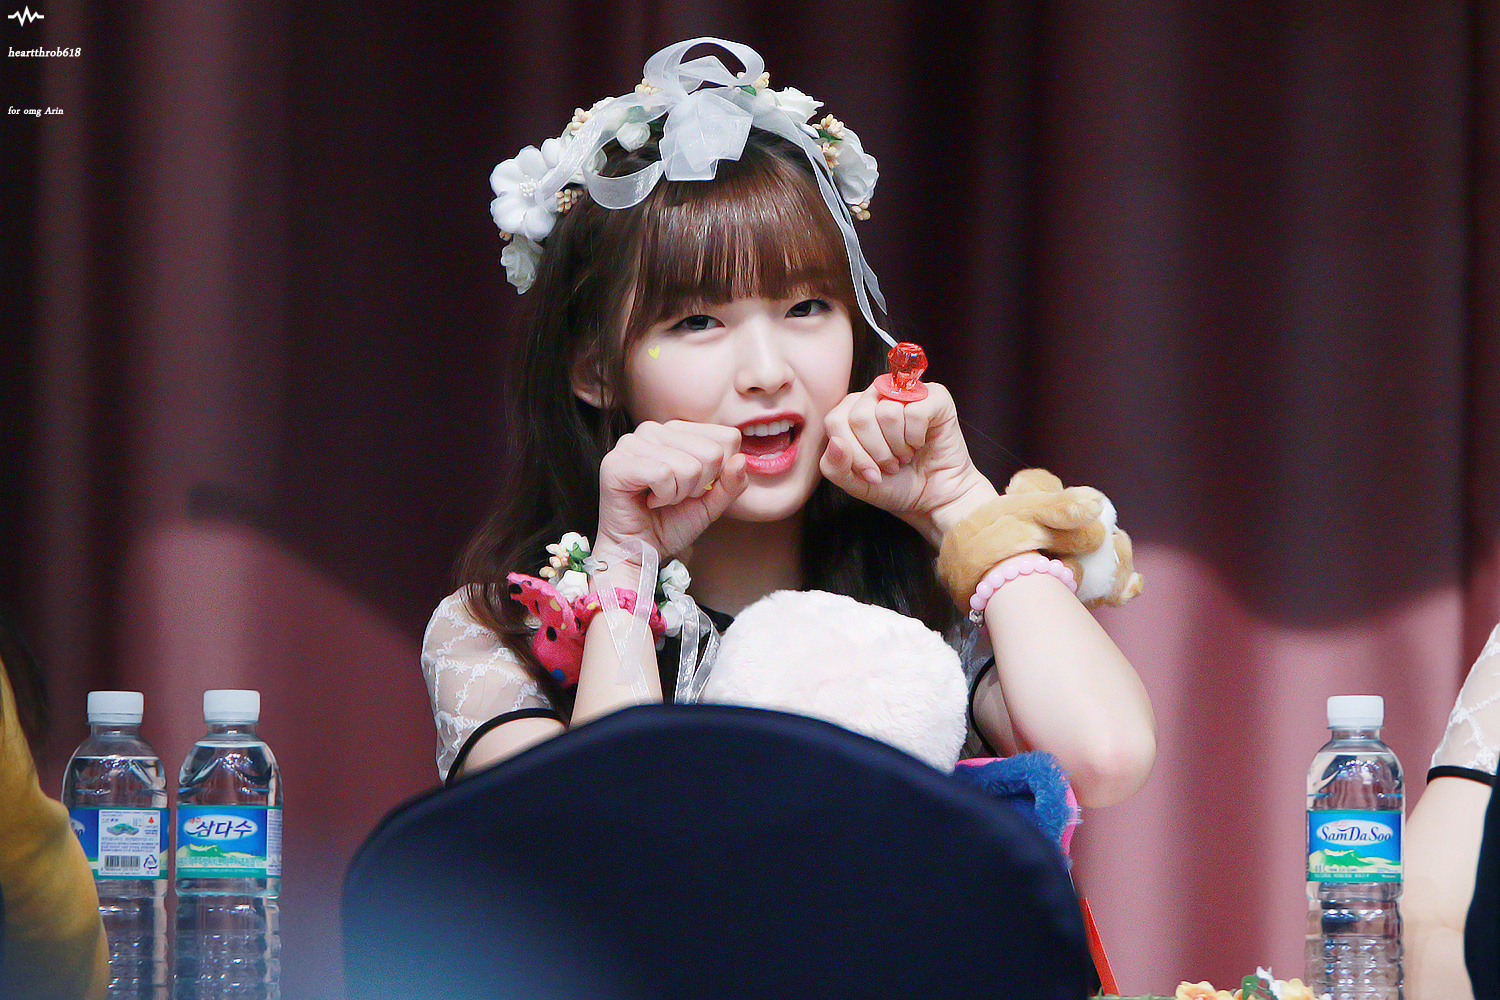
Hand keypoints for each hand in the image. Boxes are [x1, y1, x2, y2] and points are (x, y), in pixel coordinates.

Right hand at [594, 420, 748, 579]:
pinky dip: (664, 496)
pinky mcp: (616, 462)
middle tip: (676, 496)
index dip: (721, 472)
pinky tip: (650, 501)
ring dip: (680, 494)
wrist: (639, 551)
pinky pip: (663, 475)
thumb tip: (741, 459)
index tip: (695, 488)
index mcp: (678, 431)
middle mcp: (654, 430)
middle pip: (712, 452)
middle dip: (700, 486)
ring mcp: (632, 442)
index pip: (727, 437)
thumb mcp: (710, 504)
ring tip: (661, 499)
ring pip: (689, 466)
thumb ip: (730, 483)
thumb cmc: (669, 523)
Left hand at [819, 380, 996, 545]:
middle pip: (860, 416)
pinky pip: (915, 411)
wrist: (935, 497)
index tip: (871, 473)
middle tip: (891, 463)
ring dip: (898, 446)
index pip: (836, 421)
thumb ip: (834, 468)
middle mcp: (877, 395)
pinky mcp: (934, 396)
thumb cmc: (896, 485)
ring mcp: (905, 393)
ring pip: (887, 412)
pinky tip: (921, 443)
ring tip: (906, 454)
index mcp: (853, 411)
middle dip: (876, 452)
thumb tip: (835, 443)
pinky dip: (916, 437)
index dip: (853, 453)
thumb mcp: (856, 484)